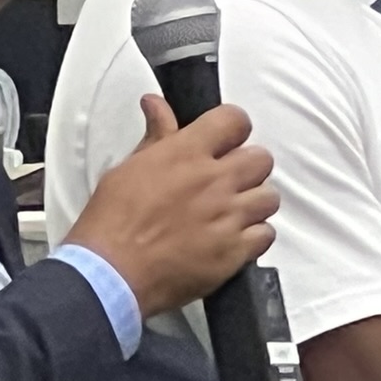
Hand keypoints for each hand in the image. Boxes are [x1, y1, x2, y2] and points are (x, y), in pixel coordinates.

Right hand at [66, 96, 279, 317]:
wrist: (111, 275)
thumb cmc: (112, 223)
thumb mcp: (128, 169)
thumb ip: (156, 136)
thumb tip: (156, 104)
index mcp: (187, 154)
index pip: (235, 120)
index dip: (233, 129)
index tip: (225, 141)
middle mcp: (214, 181)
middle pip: (261, 159)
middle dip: (248, 168)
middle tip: (229, 181)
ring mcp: (228, 217)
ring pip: (269, 197)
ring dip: (254, 203)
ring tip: (234, 212)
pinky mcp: (234, 252)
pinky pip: (266, 234)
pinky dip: (255, 237)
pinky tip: (234, 239)